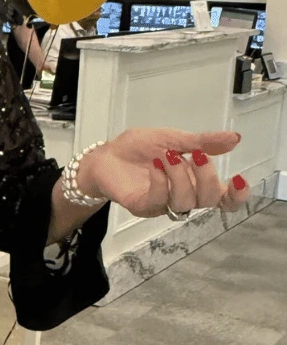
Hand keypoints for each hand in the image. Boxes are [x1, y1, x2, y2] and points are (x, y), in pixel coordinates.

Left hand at [78, 128, 248, 217]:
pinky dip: (161, 183)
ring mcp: (162, 203)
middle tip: (198, 156)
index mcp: (194, 181)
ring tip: (169, 156)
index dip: (236, 195)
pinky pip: (159, 201)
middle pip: (208, 201)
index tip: (239, 179)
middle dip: (208, 178)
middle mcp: (182, 195)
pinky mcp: (142, 206)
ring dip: (181, 178)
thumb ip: (202, 142)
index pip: (222, 197)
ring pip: (185, 203)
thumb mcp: (173, 138)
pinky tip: (157, 167)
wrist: (105, 154)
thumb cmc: (139, 148)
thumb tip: (234, 138)